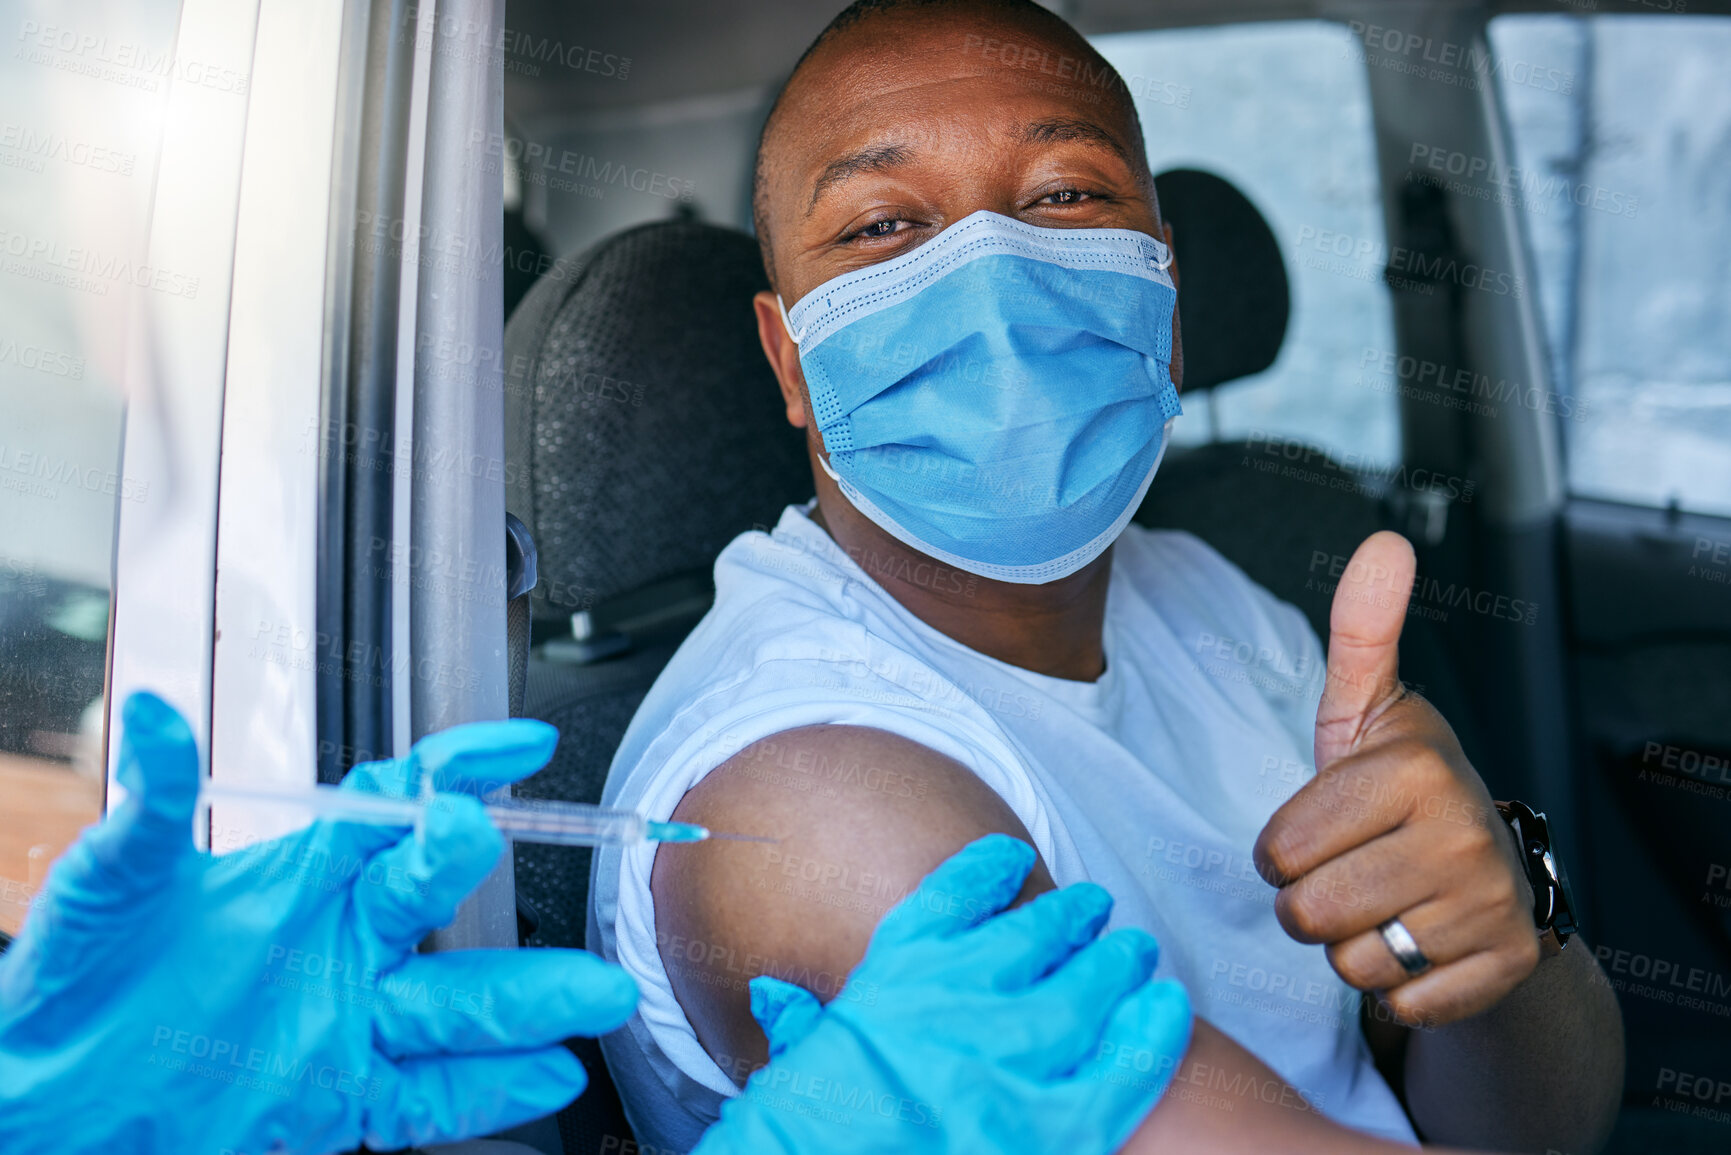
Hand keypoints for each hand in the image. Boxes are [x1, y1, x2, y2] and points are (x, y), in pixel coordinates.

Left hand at [0, 692, 638, 1154]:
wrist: (50, 1101)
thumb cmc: (76, 982)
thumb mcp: (109, 885)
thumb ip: (147, 803)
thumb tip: (156, 714)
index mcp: (306, 873)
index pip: (397, 803)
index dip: (461, 767)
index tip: (519, 744)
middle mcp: (345, 940)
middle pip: (439, 899)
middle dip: (498, 888)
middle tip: (563, 869)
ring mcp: (352, 1020)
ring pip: (456, 1003)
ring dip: (529, 999)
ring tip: (597, 999)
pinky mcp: (341, 1096)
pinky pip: (428, 1093)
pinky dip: (490, 1089)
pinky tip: (546, 1078)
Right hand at [692, 834, 1192, 1154]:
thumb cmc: (804, 1129)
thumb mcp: (793, 1064)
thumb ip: (799, 1024)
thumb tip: (778, 997)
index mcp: (893, 976)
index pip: (952, 897)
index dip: (989, 870)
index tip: (1010, 858)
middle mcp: (957, 999)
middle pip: (1033, 935)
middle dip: (1069, 917)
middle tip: (1094, 907)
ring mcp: (1007, 1057)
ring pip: (1085, 990)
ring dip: (1115, 963)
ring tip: (1136, 950)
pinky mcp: (1048, 1125)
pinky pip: (1119, 1068)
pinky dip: (1149, 1033)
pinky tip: (1169, 1008)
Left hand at [1254, 532, 1538, 1027]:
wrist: (1492, 871)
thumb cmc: (1400, 789)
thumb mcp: (1369, 711)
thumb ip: (1363, 630)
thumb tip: (1387, 539)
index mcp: (1415, 768)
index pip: (1276, 851)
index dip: (1284, 849)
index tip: (1325, 827)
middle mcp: (1465, 834)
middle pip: (1305, 914)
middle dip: (1311, 901)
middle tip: (1352, 869)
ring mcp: (1490, 906)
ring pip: (1348, 963)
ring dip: (1351, 943)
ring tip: (1385, 901)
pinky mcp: (1503, 968)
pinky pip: (1397, 1003)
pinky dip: (1397, 984)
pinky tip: (1421, 941)